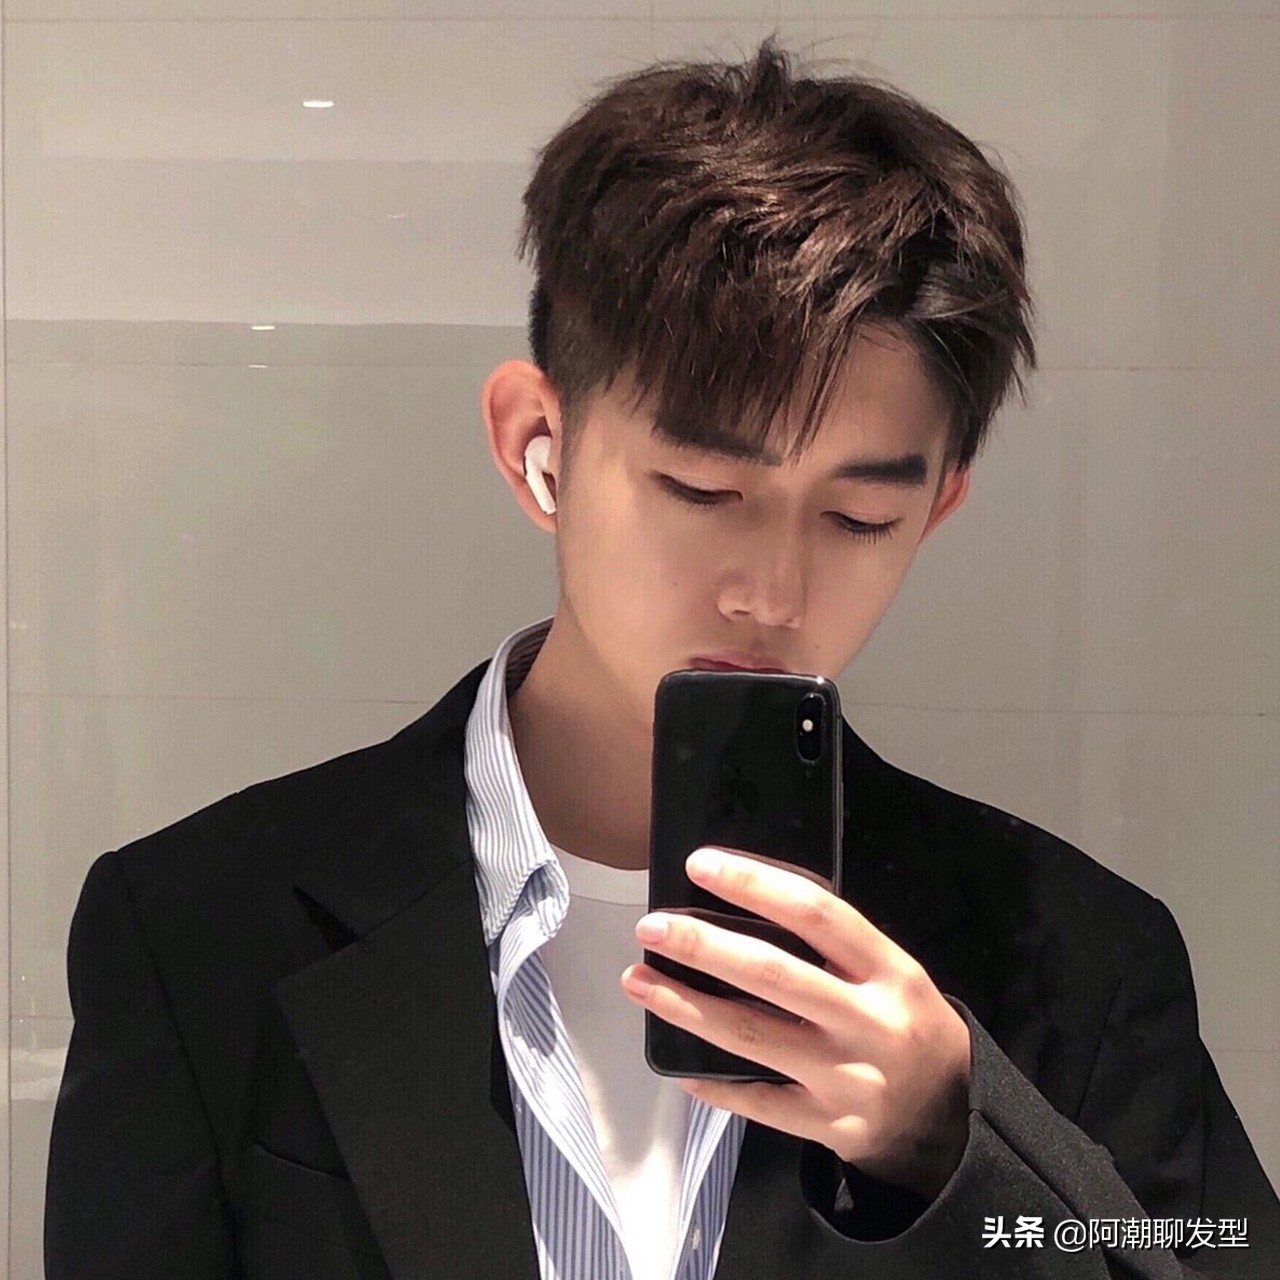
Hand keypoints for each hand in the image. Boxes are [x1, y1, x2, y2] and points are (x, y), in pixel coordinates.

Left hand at [620, 846, 970, 1200]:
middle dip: (702, 946)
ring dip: (685, 1006)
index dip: (755, 884)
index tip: (702, 865)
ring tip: (637, 979)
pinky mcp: (829, 1126)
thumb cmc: (906, 1024)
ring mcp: (847, 1079)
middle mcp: (869, 1023)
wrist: (953, 1120)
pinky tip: (675, 1066)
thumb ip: (835, 947)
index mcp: (890, 971)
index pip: (817, 914)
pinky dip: (712, 1084)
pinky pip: (757, 1103)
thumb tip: (742, 905)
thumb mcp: (894, 974)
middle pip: (772, 974)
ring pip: (751, 1037)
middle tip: (651, 926)